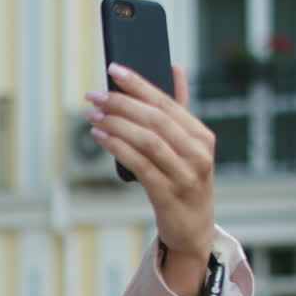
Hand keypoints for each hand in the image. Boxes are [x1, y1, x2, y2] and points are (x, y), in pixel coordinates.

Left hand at [86, 62, 216, 263]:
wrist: (193, 229)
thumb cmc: (184, 180)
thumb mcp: (188, 146)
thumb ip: (179, 109)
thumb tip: (175, 67)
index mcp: (202, 137)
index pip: (168, 103)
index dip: (139, 84)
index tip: (114, 69)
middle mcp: (197, 154)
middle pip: (155, 120)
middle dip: (121, 103)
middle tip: (94, 96)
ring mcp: (185, 175)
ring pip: (146, 141)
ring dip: (115, 124)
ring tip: (93, 115)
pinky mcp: (168, 194)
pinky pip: (140, 165)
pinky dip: (118, 148)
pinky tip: (100, 137)